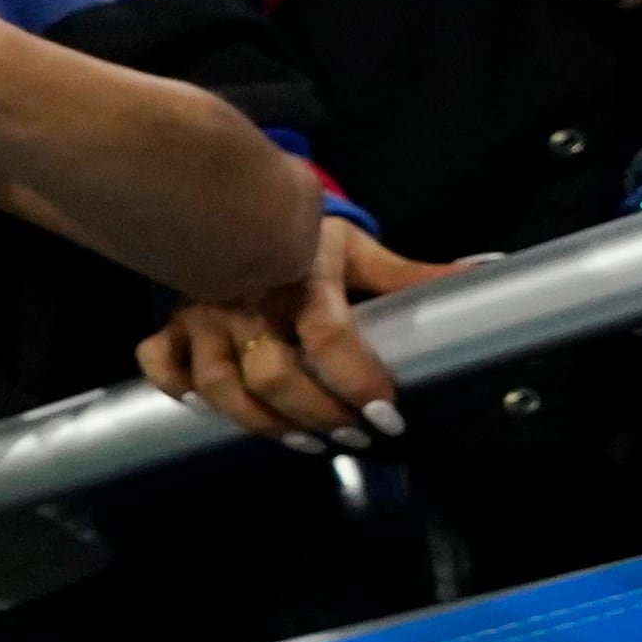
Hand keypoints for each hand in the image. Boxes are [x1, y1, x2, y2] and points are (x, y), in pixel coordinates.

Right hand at [138, 216, 463, 446]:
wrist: (228, 199)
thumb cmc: (296, 231)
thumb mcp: (353, 249)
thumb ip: (407, 274)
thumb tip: (479, 274)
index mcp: (299, 284)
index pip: (329, 340)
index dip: (358, 382)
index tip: (386, 415)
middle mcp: (248, 307)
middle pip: (273, 376)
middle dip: (316, 415)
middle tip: (352, 435)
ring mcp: (204, 319)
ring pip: (219, 385)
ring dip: (260, 422)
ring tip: (301, 442)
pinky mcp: (173, 326)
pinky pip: (162, 366)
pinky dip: (178, 390)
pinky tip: (204, 407)